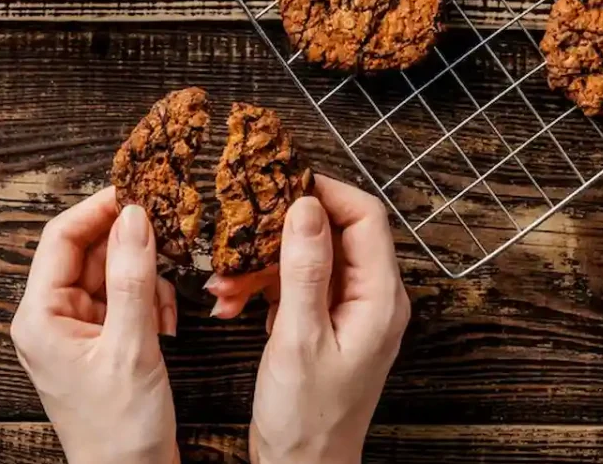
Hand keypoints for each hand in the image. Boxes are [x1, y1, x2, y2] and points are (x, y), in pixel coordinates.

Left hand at [11, 187, 180, 463]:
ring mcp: (75, 330)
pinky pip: (123, 299)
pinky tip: (166, 325)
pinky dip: (148, 302)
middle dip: (130, 246)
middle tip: (169, 234)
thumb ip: (134, 278)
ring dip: (145, 279)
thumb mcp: (132, 347)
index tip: (137, 191)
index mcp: (40, 316)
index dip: (99, 208)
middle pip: (88, 252)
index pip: (61, 237)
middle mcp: (51, 318)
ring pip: (111, 274)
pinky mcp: (99, 342)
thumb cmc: (120, 431)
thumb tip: (135, 217)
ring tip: (167, 304)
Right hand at [206, 175, 409, 463]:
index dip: (324, 192)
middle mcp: (371, 298)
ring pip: (306, 258)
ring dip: (261, 264)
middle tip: (239, 231)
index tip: (279, 184)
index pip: (365, 217)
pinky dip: (261, 287)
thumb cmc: (308, 418)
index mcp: (379, 298)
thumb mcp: (299, 337)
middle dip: (279, 231)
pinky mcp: (323, 322)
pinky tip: (229, 299)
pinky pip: (294, 285)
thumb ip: (305, 269)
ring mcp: (347, 310)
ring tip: (223, 282)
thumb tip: (306, 207)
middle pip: (332, 233)